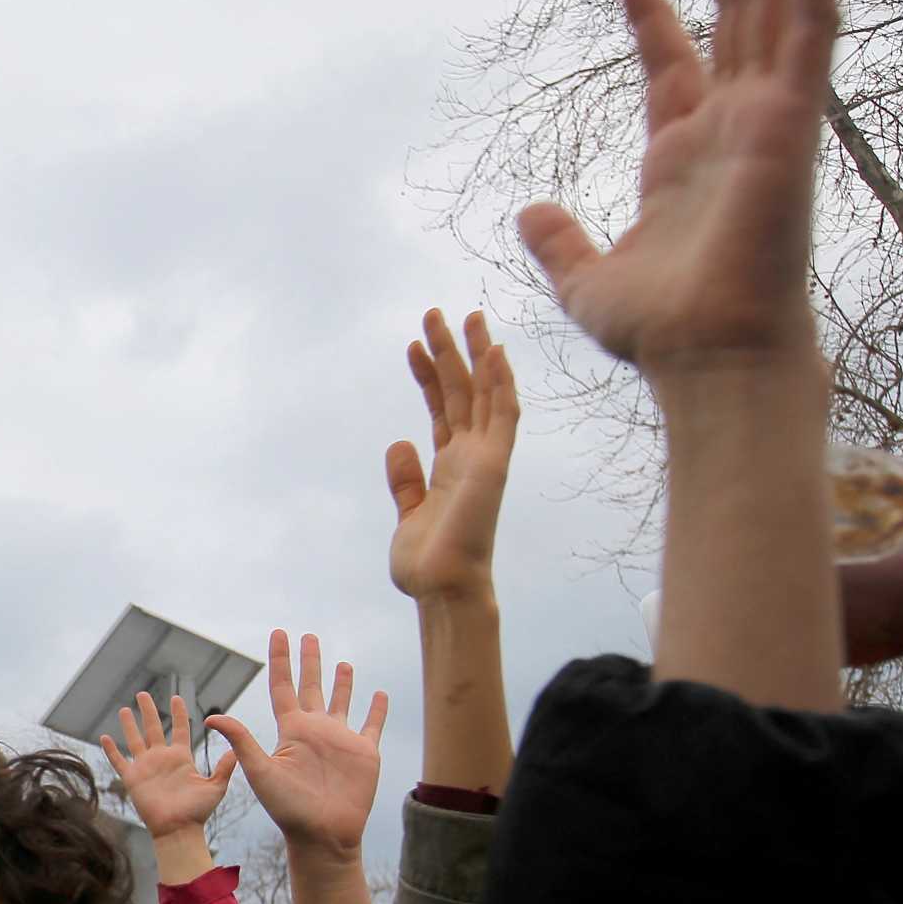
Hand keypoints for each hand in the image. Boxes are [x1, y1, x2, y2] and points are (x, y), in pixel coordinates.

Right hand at [99, 691, 236, 837]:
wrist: (178, 830)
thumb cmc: (197, 812)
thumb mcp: (215, 786)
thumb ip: (223, 767)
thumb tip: (236, 750)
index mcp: (181, 757)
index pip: (178, 729)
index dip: (177, 713)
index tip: (176, 697)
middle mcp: (161, 759)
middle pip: (152, 728)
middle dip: (148, 711)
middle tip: (142, 694)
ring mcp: (146, 768)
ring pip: (134, 740)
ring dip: (129, 725)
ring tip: (124, 709)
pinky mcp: (133, 779)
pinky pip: (119, 761)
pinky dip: (111, 750)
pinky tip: (104, 737)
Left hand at [207, 631, 387, 859]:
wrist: (321, 835)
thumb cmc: (288, 809)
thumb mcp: (261, 771)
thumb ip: (241, 741)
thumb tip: (210, 717)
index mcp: (291, 730)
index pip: (283, 686)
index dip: (281, 660)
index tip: (279, 634)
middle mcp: (315, 730)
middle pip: (311, 686)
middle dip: (309, 661)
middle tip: (308, 636)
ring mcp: (340, 740)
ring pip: (341, 701)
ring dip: (342, 682)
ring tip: (342, 662)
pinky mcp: (365, 752)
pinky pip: (372, 724)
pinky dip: (376, 709)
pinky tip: (378, 693)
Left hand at [392, 310, 518, 605]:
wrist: (442, 590)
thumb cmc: (427, 564)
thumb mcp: (408, 514)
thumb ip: (405, 480)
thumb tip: (399, 444)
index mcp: (450, 467)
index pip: (441, 409)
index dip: (428, 376)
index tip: (412, 347)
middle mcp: (471, 456)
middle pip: (461, 392)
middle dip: (448, 352)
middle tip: (433, 313)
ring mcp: (485, 457)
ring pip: (484, 393)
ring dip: (476, 354)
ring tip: (464, 315)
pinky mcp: (495, 464)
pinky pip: (503, 416)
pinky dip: (501, 383)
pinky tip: (494, 351)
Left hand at [516, 0, 834, 379]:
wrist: (704, 354)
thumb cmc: (660, 331)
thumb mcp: (588, 278)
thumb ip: (560, 242)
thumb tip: (529, 211)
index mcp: (685, 156)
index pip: (674, 65)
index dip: (652, 18)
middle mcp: (734, 126)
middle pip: (733, 11)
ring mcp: (769, 115)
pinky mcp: (795, 116)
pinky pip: (810, 24)